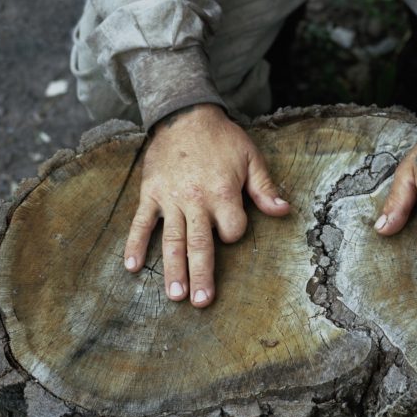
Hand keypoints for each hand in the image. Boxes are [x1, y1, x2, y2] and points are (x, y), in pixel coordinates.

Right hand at [123, 104, 289, 307]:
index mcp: (222, 192)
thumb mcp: (251, 158)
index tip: (232, 231)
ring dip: (172, 269)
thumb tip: (284, 211)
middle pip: (199, 244)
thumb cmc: (222, 138)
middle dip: (201, 275)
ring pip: (172, 240)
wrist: (184, 114)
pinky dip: (135, 244)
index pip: (232, 229)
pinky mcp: (150, 193)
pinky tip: (132, 267)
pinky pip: (141, 222)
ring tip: (174, 295)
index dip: (235, 233)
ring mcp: (170, 198)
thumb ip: (265, 188)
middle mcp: (195, 199)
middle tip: (200, 302)